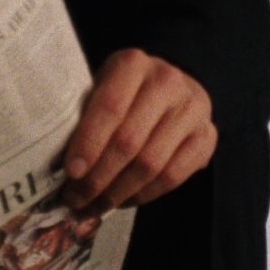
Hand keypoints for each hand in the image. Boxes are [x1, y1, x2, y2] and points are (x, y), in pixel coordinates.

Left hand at [62, 49, 216, 210]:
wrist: (169, 87)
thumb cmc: (123, 92)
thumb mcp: (100, 89)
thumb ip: (84, 119)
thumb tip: (61, 170)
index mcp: (133, 64)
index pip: (110, 107)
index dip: (89, 143)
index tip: (71, 172)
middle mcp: (168, 81)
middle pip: (129, 141)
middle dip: (99, 177)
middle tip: (77, 198)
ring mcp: (193, 109)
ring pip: (151, 164)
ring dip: (119, 192)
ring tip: (96, 205)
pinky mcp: (208, 136)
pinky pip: (174, 176)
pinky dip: (145, 194)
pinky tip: (125, 199)